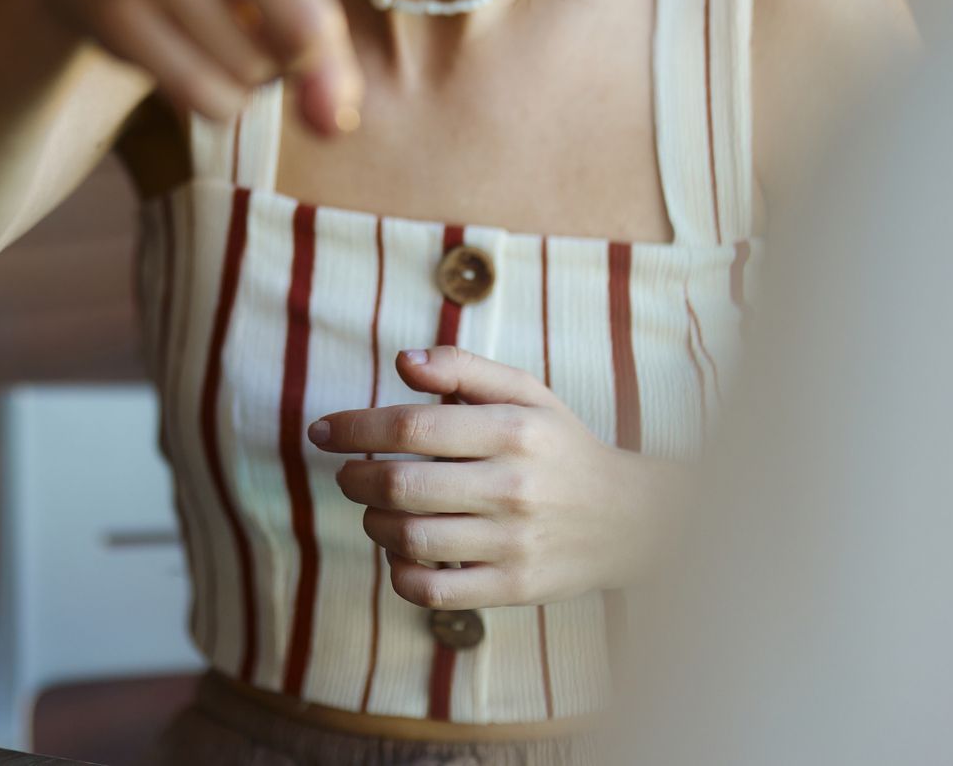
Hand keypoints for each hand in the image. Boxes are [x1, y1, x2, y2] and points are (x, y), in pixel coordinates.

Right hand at [24, 0, 450, 134]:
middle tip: (288, 62)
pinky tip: (181, 56)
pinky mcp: (119, 8)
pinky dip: (210, 101)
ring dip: (248, 81)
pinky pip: (206, 99)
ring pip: (253, 76)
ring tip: (214, 35)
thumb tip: (332, 124)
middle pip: (305, 33)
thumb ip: (331, 54)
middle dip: (307, 68)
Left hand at [309, 347, 688, 608]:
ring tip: (376, 509)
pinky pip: (431, 591)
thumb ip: (462, 368)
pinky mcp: (513, 588)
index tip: (322, 431)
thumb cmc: (560, 446)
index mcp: (514, 429)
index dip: (354, 428)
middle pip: (402, 486)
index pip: (412, 427)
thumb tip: (402, 361)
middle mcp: (514, 486)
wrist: (630, 518)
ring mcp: (513, 542)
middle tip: (349, 474)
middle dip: (356, 478)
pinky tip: (401, 552)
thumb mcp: (525, 393)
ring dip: (374, 523)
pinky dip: (399, 572)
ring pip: (410, 539)